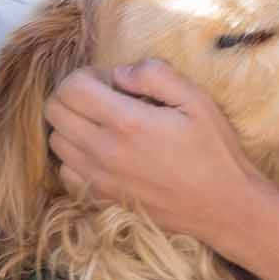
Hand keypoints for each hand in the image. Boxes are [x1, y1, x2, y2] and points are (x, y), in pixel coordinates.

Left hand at [43, 59, 274, 249]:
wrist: (224, 206)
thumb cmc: (213, 149)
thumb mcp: (196, 99)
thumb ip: (154, 74)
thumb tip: (118, 72)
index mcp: (126, 123)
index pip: (70, 88)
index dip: (85, 75)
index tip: (110, 81)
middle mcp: (104, 152)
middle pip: (54, 112)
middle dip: (73, 95)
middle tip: (104, 98)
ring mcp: (99, 179)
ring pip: (56, 141)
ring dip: (72, 125)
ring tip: (104, 124)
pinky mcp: (102, 199)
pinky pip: (66, 172)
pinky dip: (75, 157)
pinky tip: (102, 152)